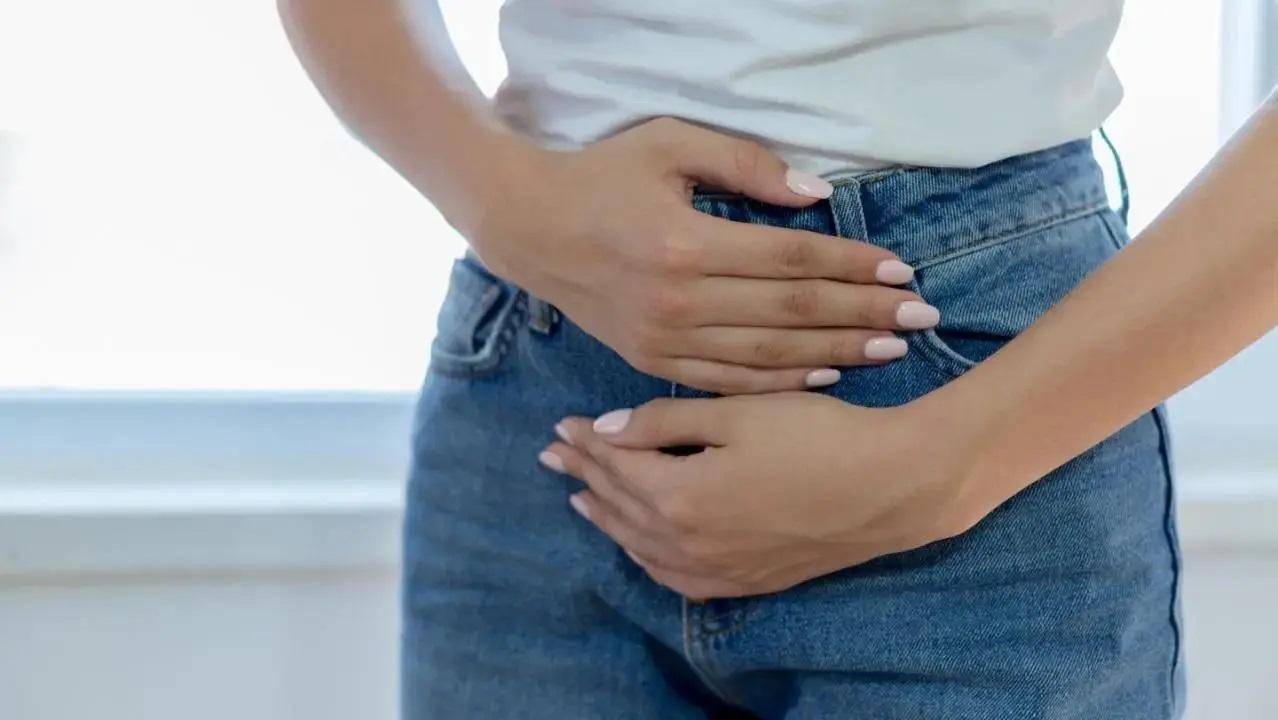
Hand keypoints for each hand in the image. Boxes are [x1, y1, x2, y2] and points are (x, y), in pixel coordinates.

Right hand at [468, 117, 939, 394]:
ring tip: (891, 349)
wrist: (528, 229)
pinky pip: (730, 380)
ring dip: (836, 352)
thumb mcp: (668, 145)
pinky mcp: (652, 361)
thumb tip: (816, 193)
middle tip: (922, 317)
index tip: (903, 270)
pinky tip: (825, 376)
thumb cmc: (601, 176)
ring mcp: (665, 339)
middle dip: (864, 314)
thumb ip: (744, 165)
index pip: (792, 258)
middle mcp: (679, 301)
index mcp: (686, 244)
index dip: (853, 264)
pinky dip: (781, 381)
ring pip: (769, 355)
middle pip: (792, 311)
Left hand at [538, 393, 985, 599]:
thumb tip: (605, 428)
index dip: (585, 443)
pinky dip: (646, 556)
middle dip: (584, 477)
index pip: (615, 467)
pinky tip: (641, 545)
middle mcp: (689, 544)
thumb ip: (664, 421)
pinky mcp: (747, 581)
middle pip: (620, 507)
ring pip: (641, 547)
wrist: (891, 486)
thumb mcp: (738, 412)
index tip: (561, 424)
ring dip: (608, 519)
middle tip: (554, 455)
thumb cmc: (818, 435)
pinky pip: (676, 578)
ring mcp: (719, 570)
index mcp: (680, 496)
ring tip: (581, 498)